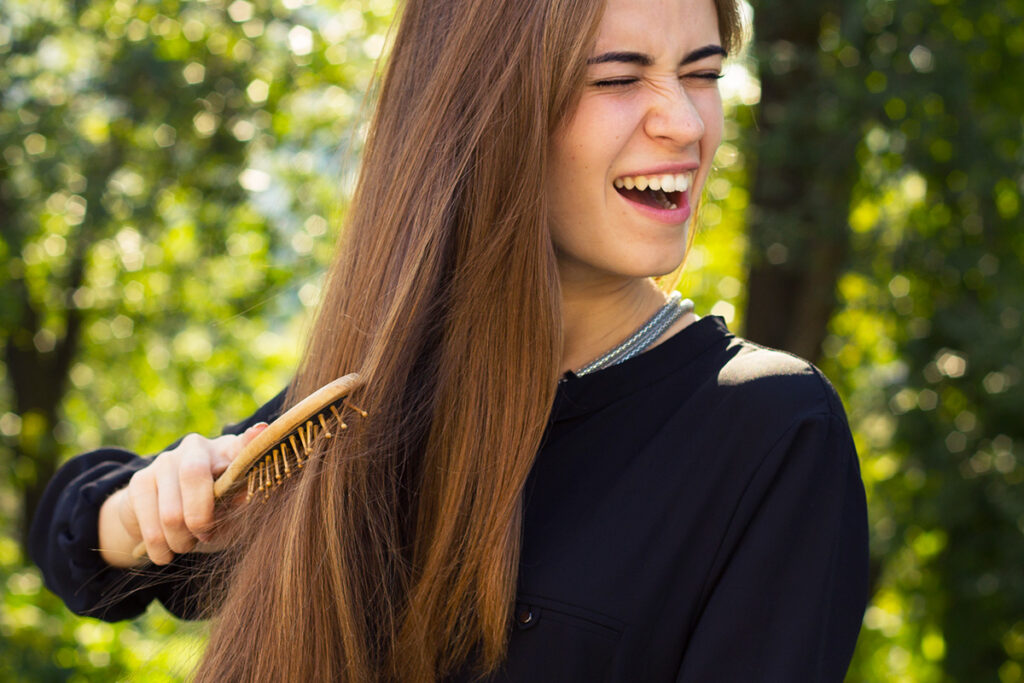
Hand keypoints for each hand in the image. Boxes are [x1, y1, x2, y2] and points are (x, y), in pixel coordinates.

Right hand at [98, 422, 267, 566]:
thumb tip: (246, 493)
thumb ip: (241, 504)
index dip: (249, 440)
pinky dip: (159, 548)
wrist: (166, 522)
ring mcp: (165, 460)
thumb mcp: (233, 513)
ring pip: (170, 512)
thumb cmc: (213, 515)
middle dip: (199, 520)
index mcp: (230, 452)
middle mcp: (197, 447)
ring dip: (180, 541)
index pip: (240, 443)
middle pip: (194, 475)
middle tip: (203, 537)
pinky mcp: (140, 479)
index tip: (259, 432)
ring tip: (186, 544)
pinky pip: (149, 524)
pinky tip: (165, 550)